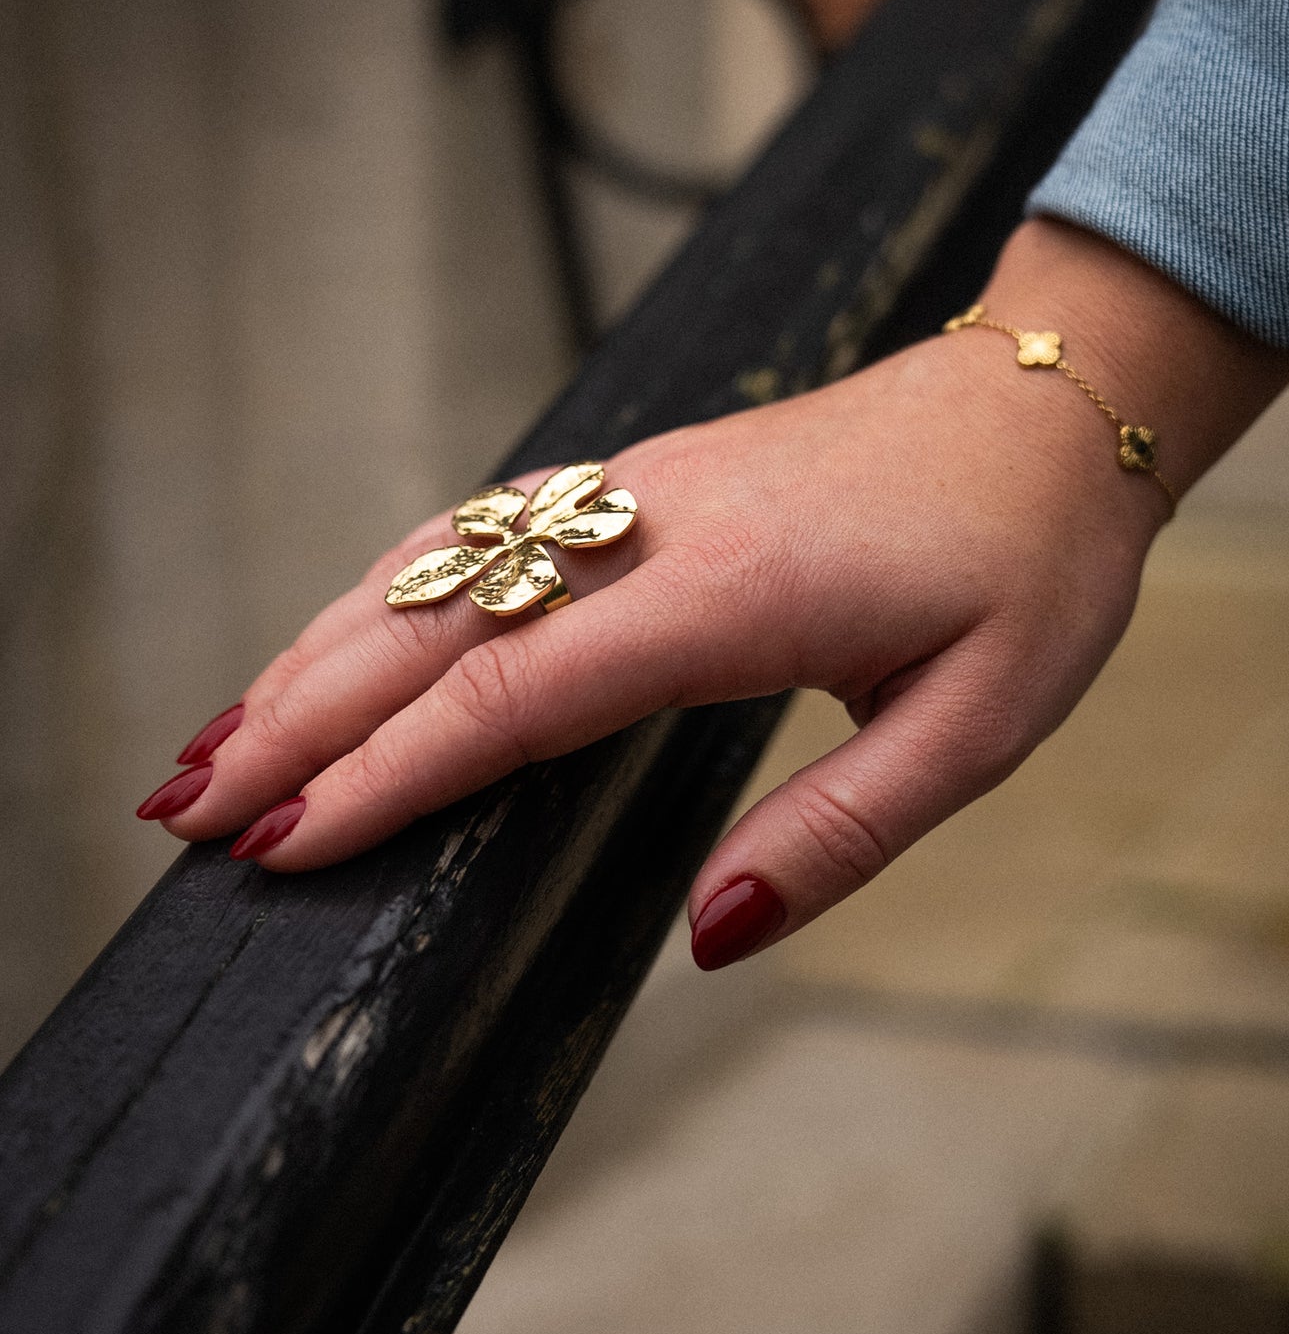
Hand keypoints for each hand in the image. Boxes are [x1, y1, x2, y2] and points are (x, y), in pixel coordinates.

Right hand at [151, 221, 1288, 966]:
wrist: (1056, 398)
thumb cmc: (1030, 558)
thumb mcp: (981, 724)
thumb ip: (839, 834)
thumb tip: (709, 935)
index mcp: (728, 594)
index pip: (513, 696)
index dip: (388, 773)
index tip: (284, 842)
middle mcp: (653, 527)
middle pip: (436, 623)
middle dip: (299, 717)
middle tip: (187, 807)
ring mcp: (637, 489)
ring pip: (439, 565)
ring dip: (319, 649)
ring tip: (223, 734)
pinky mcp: (642, 479)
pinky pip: (483, 532)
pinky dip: (390, 591)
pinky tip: (345, 634)